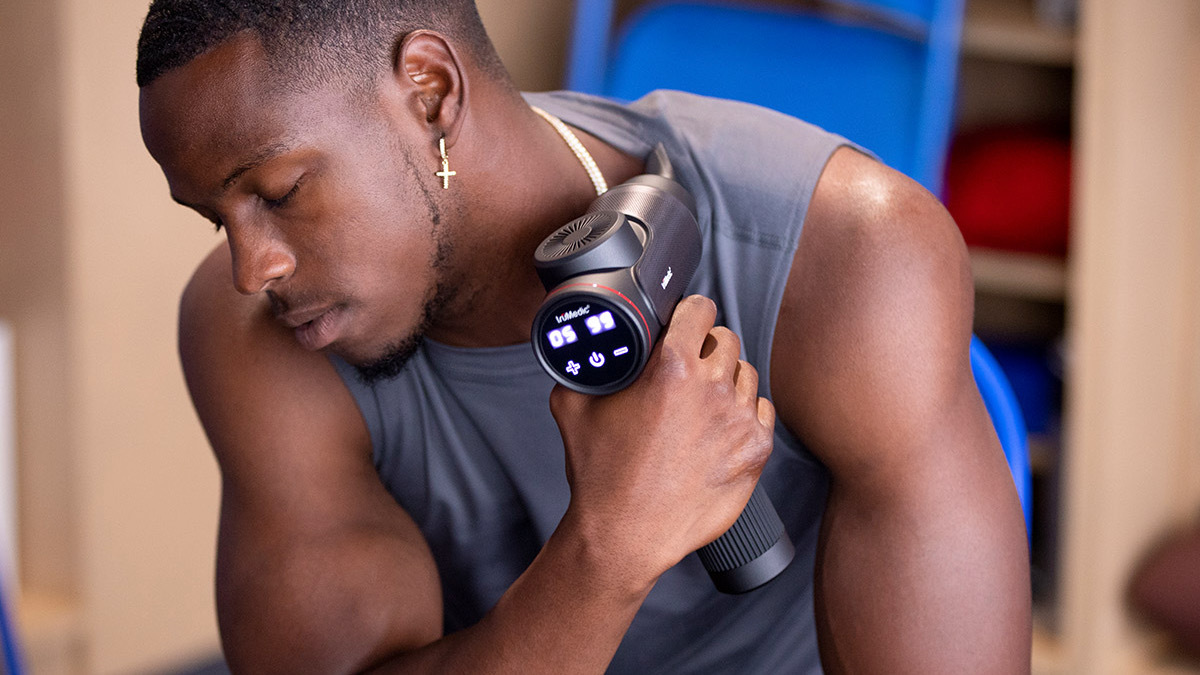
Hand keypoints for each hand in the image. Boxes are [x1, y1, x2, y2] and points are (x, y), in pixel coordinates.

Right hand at [549, 295, 775, 585]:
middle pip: (725, 339)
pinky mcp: (756, 449)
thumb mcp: (571, 406)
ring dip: (727, 379)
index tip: (686, 320)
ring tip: (701, 402)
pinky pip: (762, 410)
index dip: (690, 311)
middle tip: (688, 366)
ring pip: (746, 373)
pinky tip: (719, 426)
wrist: (626, 535)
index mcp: (671, 368)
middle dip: (706, 346)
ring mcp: (739, 419)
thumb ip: (582, 366)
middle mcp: (713, 388)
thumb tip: (581, 346)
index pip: (700, 310)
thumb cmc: (601, 476)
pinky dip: (745, 412)